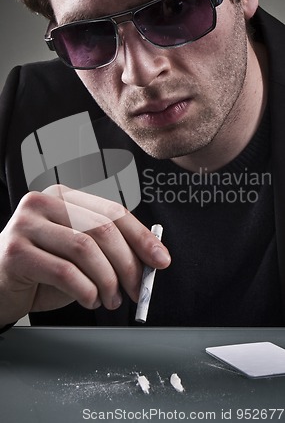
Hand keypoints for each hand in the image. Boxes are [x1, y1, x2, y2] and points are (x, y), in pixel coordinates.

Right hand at [0, 185, 170, 324]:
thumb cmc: (42, 269)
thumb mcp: (79, 253)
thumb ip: (108, 248)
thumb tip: (152, 258)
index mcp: (64, 197)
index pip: (113, 211)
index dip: (141, 237)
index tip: (161, 260)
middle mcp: (43, 202)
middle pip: (102, 229)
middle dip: (128, 264)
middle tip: (136, 290)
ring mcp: (26, 225)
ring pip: (85, 249)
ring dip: (108, 281)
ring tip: (111, 300)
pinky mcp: (15, 251)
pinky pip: (64, 272)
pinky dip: (86, 290)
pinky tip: (90, 300)